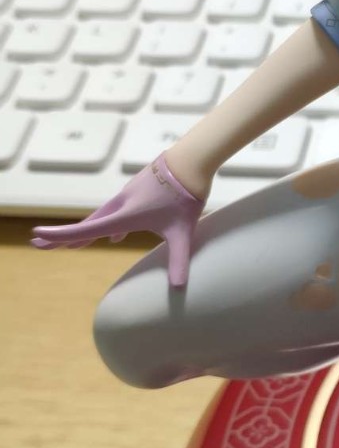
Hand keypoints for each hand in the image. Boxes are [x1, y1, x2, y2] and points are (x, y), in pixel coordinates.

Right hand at [30, 155, 205, 287]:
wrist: (192, 160)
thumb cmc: (186, 195)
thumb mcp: (183, 232)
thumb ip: (179, 260)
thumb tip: (179, 288)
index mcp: (125, 215)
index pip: (87, 230)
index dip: (61, 235)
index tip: (37, 237)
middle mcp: (120, 204)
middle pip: (87, 224)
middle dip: (64, 237)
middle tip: (40, 243)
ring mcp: (128, 195)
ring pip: (102, 217)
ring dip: (87, 231)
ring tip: (74, 246)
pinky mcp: (137, 189)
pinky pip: (116, 210)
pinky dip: (108, 224)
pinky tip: (115, 235)